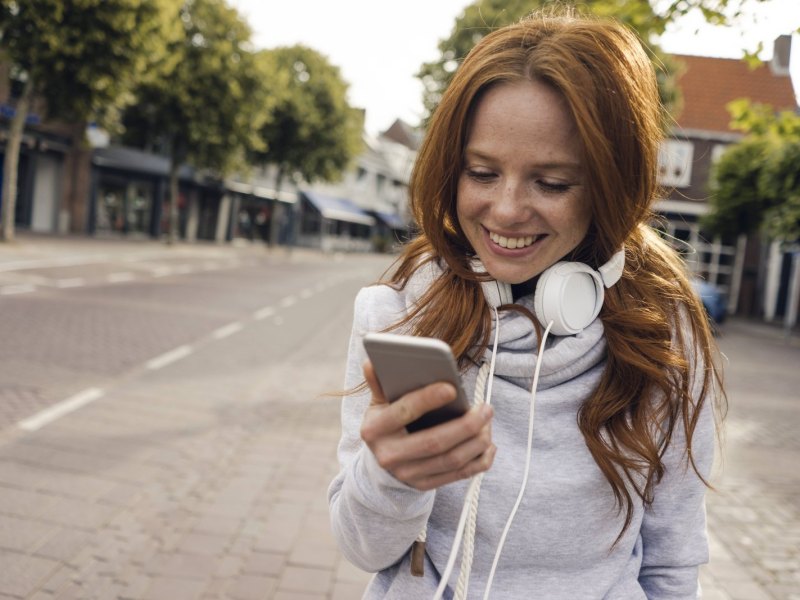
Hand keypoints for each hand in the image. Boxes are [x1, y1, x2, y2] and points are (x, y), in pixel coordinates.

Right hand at [360, 361, 495, 490]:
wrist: (383, 460)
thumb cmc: (387, 422)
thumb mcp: (379, 403)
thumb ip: (380, 383)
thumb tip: (372, 361)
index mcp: (375, 429)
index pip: (403, 412)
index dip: (427, 399)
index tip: (452, 387)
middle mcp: (389, 455)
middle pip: (434, 442)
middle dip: (465, 426)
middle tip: (486, 409)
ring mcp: (408, 474)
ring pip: (450, 460)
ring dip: (476, 442)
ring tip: (488, 423)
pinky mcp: (425, 485)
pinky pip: (458, 475)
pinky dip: (479, 461)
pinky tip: (489, 445)